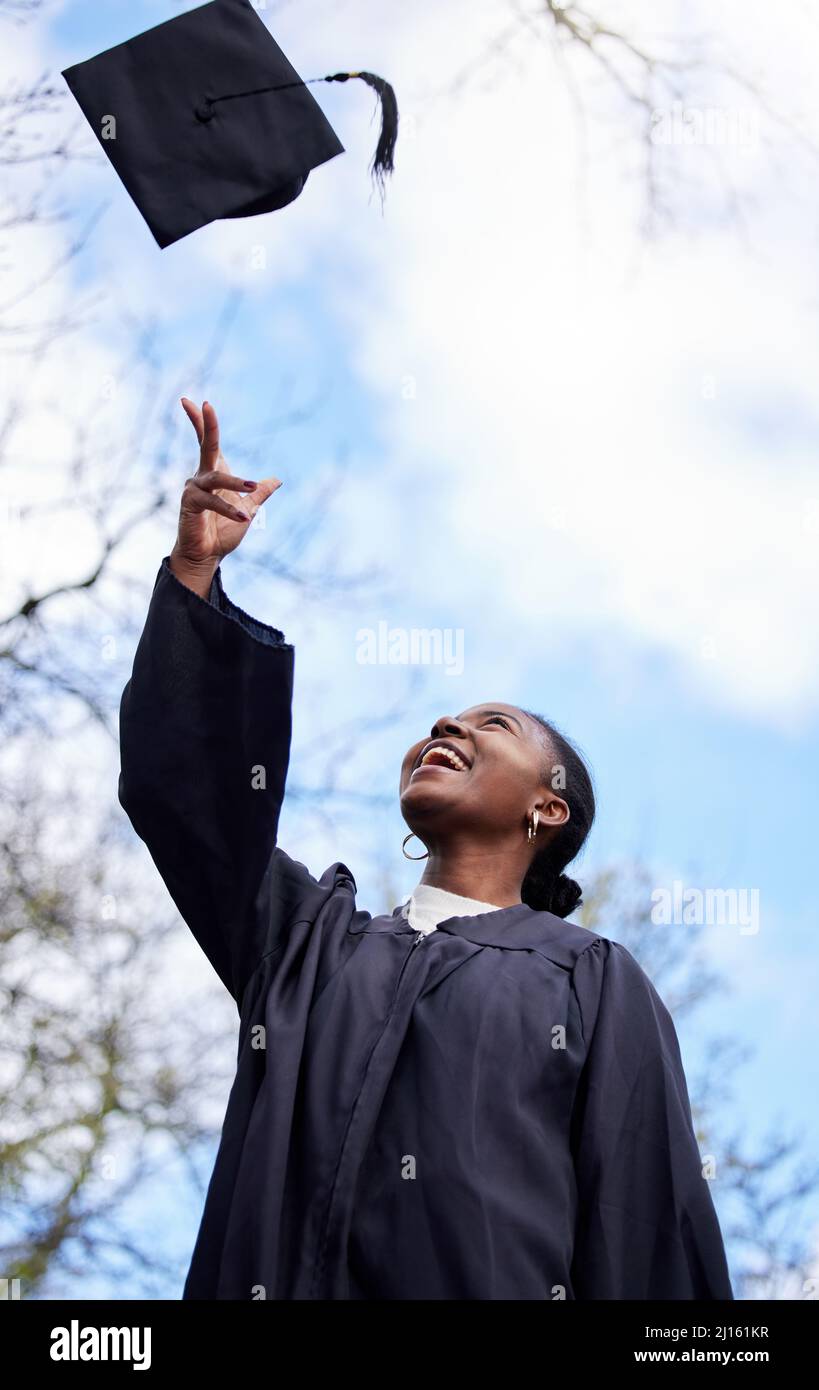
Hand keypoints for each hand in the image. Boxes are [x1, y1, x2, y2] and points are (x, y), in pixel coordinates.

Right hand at [170, 398, 281, 594]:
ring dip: (236, 483)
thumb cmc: (223, 532)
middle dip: (206, 424)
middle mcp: (202, 477)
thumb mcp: (248, 509)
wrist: (208, 556)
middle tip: (205, 403)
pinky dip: (229, 508)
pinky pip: (212, 501)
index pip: (209, 443)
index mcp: (215, 474)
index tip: (200, 401)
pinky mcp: (190, 504)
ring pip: (216, 477)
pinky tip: (244, 516)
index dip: (204, 422)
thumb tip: (277, 480)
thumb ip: (259, 493)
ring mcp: (193, 489)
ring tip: (251, 489)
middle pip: (205, 445)